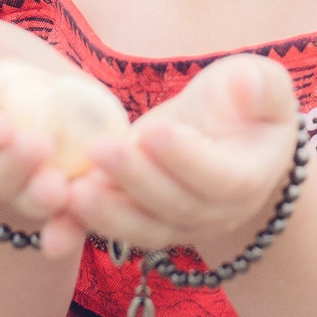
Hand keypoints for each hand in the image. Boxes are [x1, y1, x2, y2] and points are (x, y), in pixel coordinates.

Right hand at [0, 0, 89, 256]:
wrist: (22, 100)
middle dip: (16, 165)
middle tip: (38, 147)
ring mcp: (24, 186)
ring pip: (32, 202)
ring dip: (46, 202)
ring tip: (63, 191)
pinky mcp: (61, 199)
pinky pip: (64, 223)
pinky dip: (69, 231)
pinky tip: (81, 231)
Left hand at [59, 54, 298, 260]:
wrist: (229, 141)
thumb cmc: (245, 104)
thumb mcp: (263, 85)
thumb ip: (261, 86)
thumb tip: (247, 84)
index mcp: (250, 177)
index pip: (221, 177)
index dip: (186, 159)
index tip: (152, 131)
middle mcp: (217, 213)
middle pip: (175, 206)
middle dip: (135, 180)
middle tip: (99, 149)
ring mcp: (180, 226)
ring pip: (144, 229)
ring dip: (106, 214)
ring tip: (71, 191)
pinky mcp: (144, 224)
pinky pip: (115, 232)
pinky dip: (82, 229)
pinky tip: (52, 219)